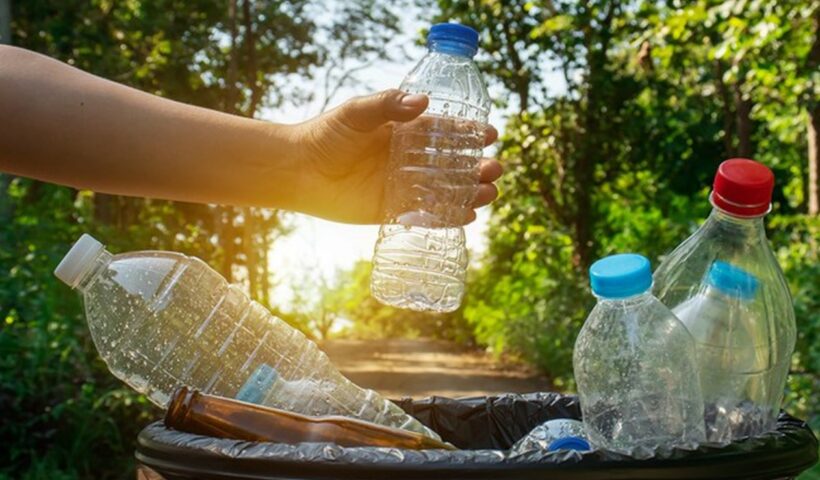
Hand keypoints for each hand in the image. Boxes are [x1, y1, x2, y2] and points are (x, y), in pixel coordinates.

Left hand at [289, 89, 500, 223]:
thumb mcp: (356, 114)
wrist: (298, 171)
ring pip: (445, 191)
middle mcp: (407, 160)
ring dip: (470, 192)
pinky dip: (448, 217)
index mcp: (403, 133)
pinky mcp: (392, 211)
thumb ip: (387, 106)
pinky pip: (426, 215)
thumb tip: (423, 102)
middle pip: (452, 165)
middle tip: (495, 168)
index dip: (469, 134)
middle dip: (477, 167)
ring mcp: (402, 186)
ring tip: (489, 193)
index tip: (491, 134)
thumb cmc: (325, 136)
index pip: (445, 132)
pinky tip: (468, 217)